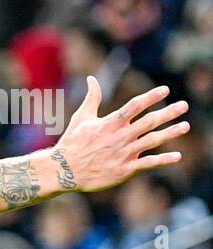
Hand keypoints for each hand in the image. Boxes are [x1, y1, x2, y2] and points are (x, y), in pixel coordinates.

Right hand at [52, 77, 187, 193]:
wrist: (63, 171)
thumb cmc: (72, 143)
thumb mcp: (81, 118)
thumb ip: (92, 98)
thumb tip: (91, 78)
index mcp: (109, 123)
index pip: (134, 106)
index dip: (151, 97)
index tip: (165, 90)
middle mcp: (119, 137)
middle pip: (148, 122)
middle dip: (168, 113)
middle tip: (184, 105)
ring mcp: (123, 154)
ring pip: (152, 141)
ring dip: (170, 133)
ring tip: (185, 126)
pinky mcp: (124, 170)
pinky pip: (148, 163)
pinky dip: (163, 160)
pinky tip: (177, 156)